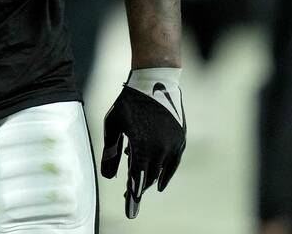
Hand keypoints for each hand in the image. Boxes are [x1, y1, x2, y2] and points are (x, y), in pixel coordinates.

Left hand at [101, 68, 186, 217]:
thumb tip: (109, 176)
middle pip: (149, 177)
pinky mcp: (181, 139)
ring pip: (161, 171)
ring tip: (138, 182)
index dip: (132, 196)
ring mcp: (173, 145)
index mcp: (142, 146)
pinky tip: (159, 183)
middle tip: (128, 195)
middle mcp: (161, 149)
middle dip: (138, 187)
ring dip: (149, 178)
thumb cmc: (128, 102)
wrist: (155, 80)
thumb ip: (110, 152)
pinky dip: (166, 173)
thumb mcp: (113, 125)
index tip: (130, 211)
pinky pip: (173, 163)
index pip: (136, 180)